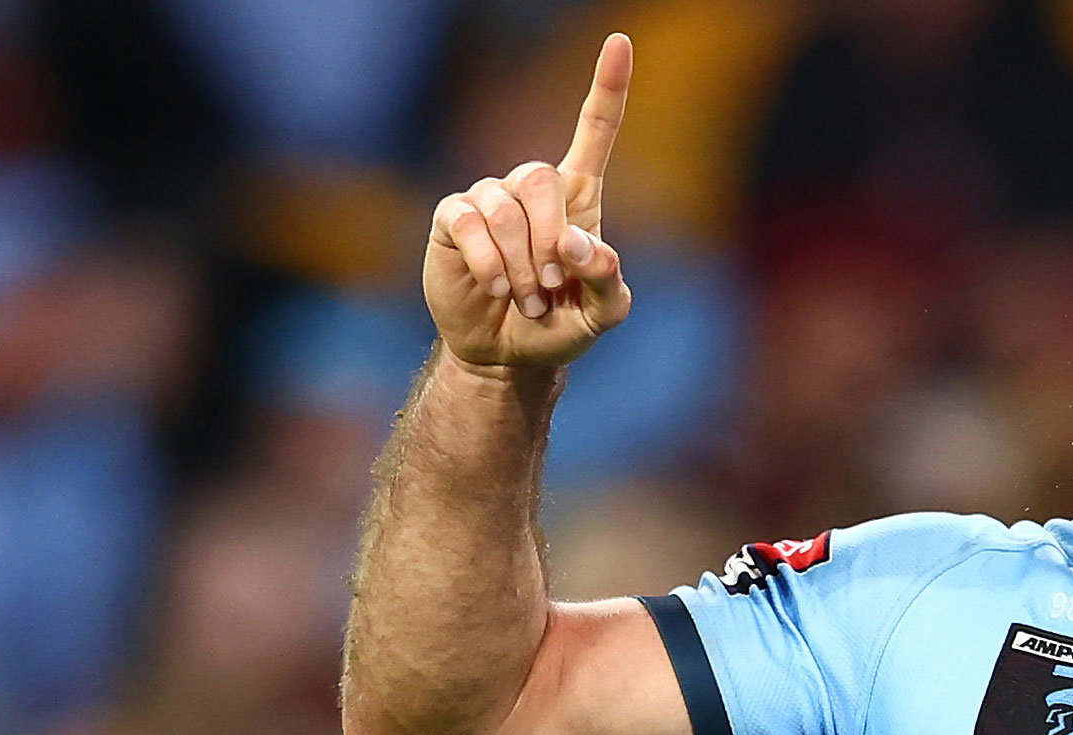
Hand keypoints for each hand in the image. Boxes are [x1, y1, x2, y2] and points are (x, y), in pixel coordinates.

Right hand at [424, 33, 633, 369]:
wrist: (507, 353)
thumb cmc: (560, 325)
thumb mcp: (603, 315)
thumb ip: (610, 282)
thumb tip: (580, 244)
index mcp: (577, 197)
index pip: (595, 130)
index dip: (607, 88)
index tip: (619, 43)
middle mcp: (531, 188)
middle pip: (542, 176)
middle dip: (551, 238)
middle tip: (554, 286)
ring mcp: (488, 198)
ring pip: (505, 208)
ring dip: (522, 265)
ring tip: (529, 299)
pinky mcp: (453, 218)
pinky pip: (471, 224)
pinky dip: (491, 265)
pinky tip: (497, 288)